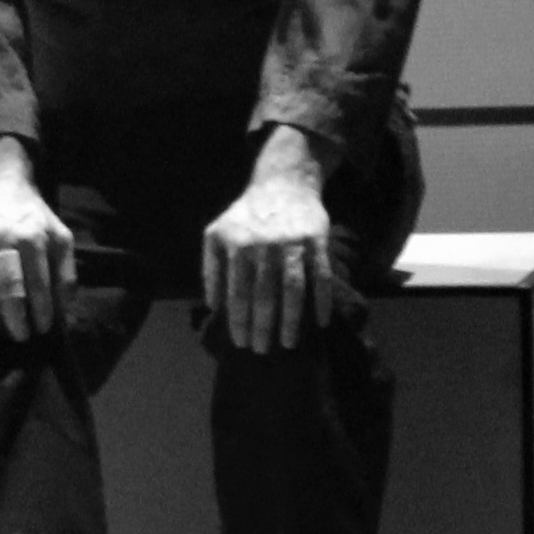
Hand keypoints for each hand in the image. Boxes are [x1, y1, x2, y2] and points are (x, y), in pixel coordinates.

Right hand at [0, 158, 74, 341]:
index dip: (42, 310)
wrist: (0, 182)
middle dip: (15, 316)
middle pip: (8, 285)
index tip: (43, 328)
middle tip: (20, 336)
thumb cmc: (32, 215)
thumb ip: (65, 269)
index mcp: (34, 238)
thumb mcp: (59, 234)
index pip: (39, 282)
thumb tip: (64, 307)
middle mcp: (6, 238)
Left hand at [204, 146, 354, 353]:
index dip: (238, 321)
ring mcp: (292, 243)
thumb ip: (211, 269)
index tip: (240, 343)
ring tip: (288, 344)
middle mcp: (263, 245)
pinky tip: (321, 323)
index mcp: (236, 246)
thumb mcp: (216, 234)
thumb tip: (212, 306)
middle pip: (264, 296)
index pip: (236, 292)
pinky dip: (322, 301)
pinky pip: (321, 276)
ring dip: (291, 321)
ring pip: (293, 290)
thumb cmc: (246, 216)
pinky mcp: (316, 240)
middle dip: (262, 327)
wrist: (283, 182)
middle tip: (261, 350)